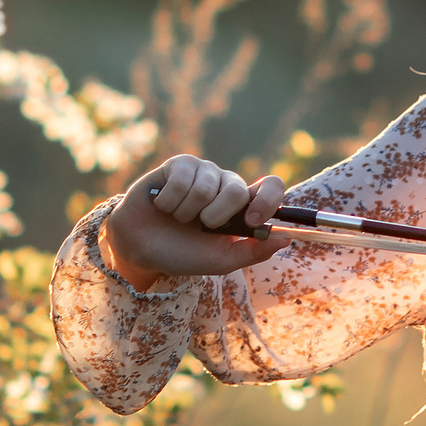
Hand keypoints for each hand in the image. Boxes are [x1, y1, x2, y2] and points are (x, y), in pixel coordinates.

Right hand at [98, 155, 289, 291]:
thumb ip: (252, 251)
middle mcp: (226, 184)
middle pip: (236, 189)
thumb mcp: (220, 260)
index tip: (252, 221)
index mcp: (242, 206)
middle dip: (214, 216)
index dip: (267, 200)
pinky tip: (163, 205)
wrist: (140, 246)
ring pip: (205, 189)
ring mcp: (203, 172)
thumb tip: (285, 240)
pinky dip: (169, 202)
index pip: (271, 186)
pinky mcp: (179, 164)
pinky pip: (181, 181)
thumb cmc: (183, 252)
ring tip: (178, 217)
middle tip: (200, 226)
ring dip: (186, 213)